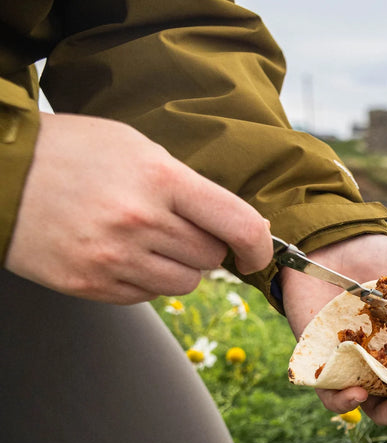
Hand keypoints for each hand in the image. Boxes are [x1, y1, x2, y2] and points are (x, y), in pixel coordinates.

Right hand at [6, 113, 271, 301]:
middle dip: (206, 247)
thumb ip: (185, 183)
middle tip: (176, 228)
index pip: (239, 224)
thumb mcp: (133, 146)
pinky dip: (144, 280)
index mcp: (159, 178)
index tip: (256, 254)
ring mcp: (113, 257)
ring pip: (185, 284)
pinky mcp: (89, 284)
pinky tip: (118, 252)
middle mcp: (140, 221)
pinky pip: (147, 296)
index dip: (259, 246)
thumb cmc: (70, 152)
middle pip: (211, 257)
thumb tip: (234, 223)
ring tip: (145, 240)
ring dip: (177, 267)